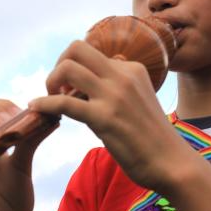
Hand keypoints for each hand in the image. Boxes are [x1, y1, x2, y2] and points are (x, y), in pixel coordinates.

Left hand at [29, 40, 191, 193]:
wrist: (172, 163)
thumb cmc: (153, 137)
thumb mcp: (137, 100)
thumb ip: (116, 87)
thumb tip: (89, 81)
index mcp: (132, 69)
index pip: (92, 53)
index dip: (75, 67)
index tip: (70, 88)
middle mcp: (123, 75)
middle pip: (76, 48)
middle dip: (59, 64)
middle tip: (56, 88)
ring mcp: (114, 95)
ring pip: (68, 68)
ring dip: (51, 81)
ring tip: (51, 99)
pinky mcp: (104, 118)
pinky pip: (64, 102)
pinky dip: (45, 103)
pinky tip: (37, 108)